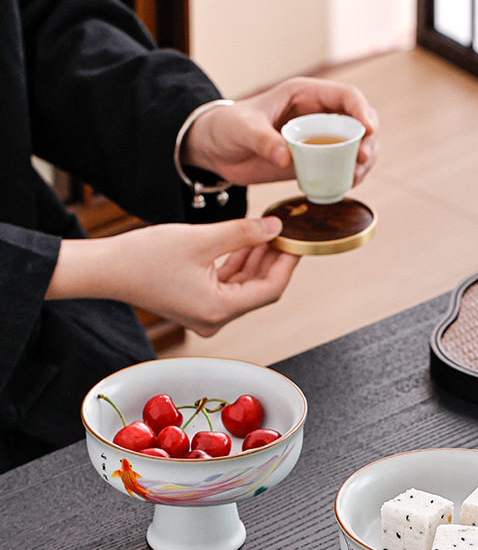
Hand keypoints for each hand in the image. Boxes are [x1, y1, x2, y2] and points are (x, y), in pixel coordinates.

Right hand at [47, 217, 298, 337]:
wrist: (107, 269)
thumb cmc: (145, 257)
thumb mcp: (201, 239)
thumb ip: (243, 233)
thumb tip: (276, 229)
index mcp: (219, 310)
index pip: (270, 289)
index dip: (287, 263)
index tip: (299, 240)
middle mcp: (215, 320)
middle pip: (259, 289)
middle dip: (274, 259)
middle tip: (287, 232)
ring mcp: (206, 315)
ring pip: (244, 286)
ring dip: (256, 260)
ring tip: (268, 231)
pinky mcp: (197, 305)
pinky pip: (228, 285)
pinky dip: (238, 265)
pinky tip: (247, 241)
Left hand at [181, 76, 378, 186]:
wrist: (215, 150)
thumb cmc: (226, 127)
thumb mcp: (242, 129)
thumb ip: (262, 140)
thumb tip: (286, 157)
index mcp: (305, 94)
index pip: (346, 96)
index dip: (362, 112)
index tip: (367, 132)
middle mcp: (317, 114)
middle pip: (359, 121)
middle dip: (369, 140)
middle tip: (362, 161)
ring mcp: (318, 138)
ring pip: (355, 145)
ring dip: (363, 160)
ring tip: (355, 178)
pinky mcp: (313, 160)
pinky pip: (340, 166)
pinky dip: (348, 175)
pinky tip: (346, 185)